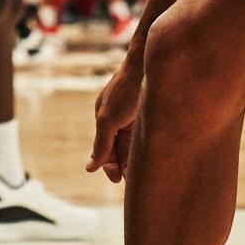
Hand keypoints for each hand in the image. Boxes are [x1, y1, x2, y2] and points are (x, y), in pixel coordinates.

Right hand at [86, 54, 142, 182]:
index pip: (105, 151)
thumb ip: (101, 144)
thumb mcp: (109, 118)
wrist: (152, 64)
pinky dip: (148, 151)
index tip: (118, 180)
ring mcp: (135, 118)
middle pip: (119, 152)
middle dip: (124, 166)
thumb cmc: (127, 89)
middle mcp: (119, 121)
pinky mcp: (150, 117)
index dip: (110, 166)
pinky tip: (155, 161)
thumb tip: (89, 168)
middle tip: (132, 180)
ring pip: (134, 148)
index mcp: (105, 120)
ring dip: (136, 161)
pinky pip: (146, 140)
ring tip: (145, 174)